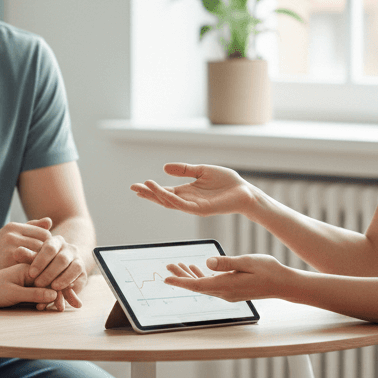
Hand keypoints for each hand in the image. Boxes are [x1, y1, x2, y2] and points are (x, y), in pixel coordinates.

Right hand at [0, 218, 53, 270]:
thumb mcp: (11, 235)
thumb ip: (31, 227)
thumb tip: (49, 221)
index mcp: (14, 227)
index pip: (44, 233)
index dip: (50, 245)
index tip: (52, 255)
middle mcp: (12, 235)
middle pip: (43, 244)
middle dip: (50, 256)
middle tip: (55, 265)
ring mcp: (10, 248)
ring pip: (39, 255)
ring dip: (46, 264)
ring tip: (50, 271)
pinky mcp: (8, 262)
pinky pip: (31, 266)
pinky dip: (38, 271)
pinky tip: (41, 277)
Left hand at [0, 263, 77, 310]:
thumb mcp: (12, 293)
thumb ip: (33, 293)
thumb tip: (53, 293)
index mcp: (28, 266)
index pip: (50, 274)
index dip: (60, 287)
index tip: (65, 300)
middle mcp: (33, 269)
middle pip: (54, 279)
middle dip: (65, 292)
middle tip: (73, 305)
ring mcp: (33, 277)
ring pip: (53, 285)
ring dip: (61, 295)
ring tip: (70, 306)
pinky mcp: (31, 285)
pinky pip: (47, 290)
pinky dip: (54, 297)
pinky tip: (60, 304)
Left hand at [25, 230, 87, 297]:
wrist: (57, 271)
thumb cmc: (39, 264)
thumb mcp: (32, 260)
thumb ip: (26, 256)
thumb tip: (17, 251)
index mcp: (56, 241)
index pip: (50, 248)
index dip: (40, 261)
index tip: (31, 273)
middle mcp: (69, 249)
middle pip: (62, 259)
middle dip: (50, 273)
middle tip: (38, 284)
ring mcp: (78, 260)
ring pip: (74, 268)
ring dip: (63, 279)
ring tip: (52, 289)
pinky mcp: (83, 274)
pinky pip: (79, 281)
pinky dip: (71, 289)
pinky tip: (63, 296)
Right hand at [131, 163, 254, 217]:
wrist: (244, 191)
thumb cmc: (227, 182)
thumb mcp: (202, 170)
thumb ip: (185, 170)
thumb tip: (165, 167)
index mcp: (187, 192)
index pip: (165, 191)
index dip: (151, 189)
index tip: (137, 185)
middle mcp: (188, 200)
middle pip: (163, 199)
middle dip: (148, 194)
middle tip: (133, 188)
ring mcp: (193, 207)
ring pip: (170, 202)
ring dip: (156, 195)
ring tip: (145, 185)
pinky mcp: (201, 210)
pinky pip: (182, 205)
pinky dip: (170, 198)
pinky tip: (162, 191)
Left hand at [164, 253, 289, 301]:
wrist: (283, 284)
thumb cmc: (268, 270)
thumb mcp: (247, 261)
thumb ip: (226, 262)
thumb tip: (207, 262)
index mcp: (226, 285)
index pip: (197, 284)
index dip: (181, 281)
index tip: (167, 278)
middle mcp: (225, 293)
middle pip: (197, 285)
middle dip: (181, 276)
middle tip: (168, 267)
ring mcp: (229, 293)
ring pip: (204, 285)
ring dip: (190, 276)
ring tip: (178, 265)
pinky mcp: (233, 291)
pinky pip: (212, 285)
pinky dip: (202, 276)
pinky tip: (198, 269)